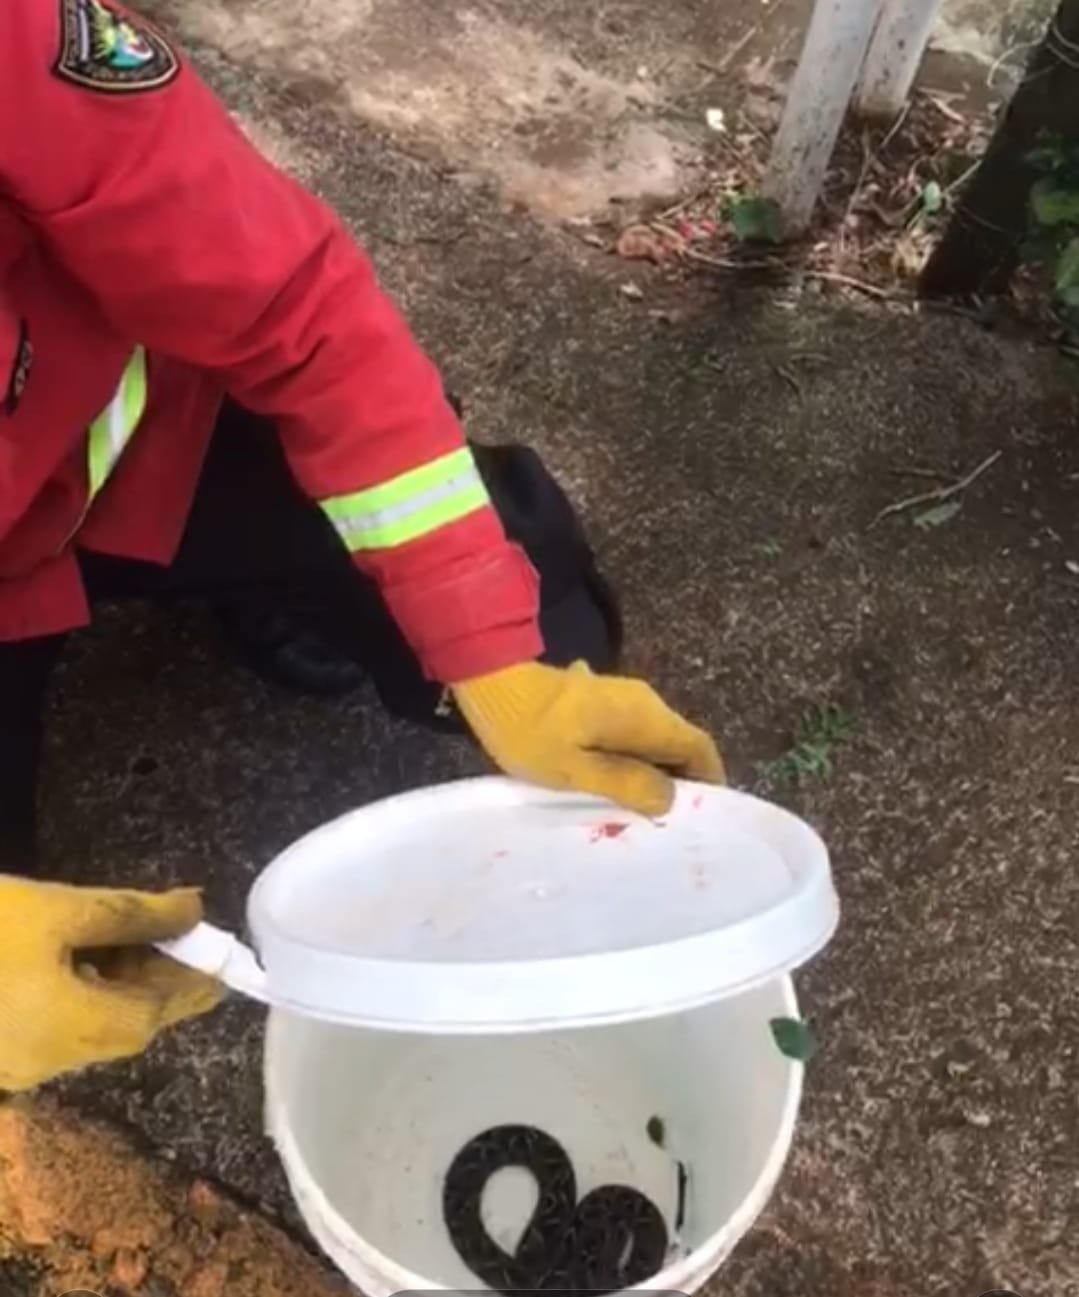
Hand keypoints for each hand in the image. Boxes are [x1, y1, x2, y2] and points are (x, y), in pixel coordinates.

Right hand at [0, 879, 222, 1091]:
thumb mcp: (62, 910)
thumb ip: (135, 914)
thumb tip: (194, 911)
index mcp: (76, 1032)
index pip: (157, 1011)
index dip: (193, 979)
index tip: (221, 955)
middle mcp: (51, 1062)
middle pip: (126, 1023)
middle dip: (160, 978)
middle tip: (184, 935)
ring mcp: (19, 1064)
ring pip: (92, 1026)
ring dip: (123, 984)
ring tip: (140, 935)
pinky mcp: (1, 1050)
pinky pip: (60, 1027)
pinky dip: (87, 993)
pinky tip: (87, 955)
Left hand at [453, 660, 723, 815]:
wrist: (489, 677)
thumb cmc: (529, 729)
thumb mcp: (574, 769)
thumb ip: (625, 784)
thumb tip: (670, 799)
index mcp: (646, 716)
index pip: (699, 747)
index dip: (709, 782)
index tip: (704, 817)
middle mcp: (643, 701)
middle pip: (678, 745)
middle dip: (679, 783)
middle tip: (666, 825)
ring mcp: (619, 697)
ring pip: (652, 740)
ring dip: (650, 772)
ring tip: (635, 812)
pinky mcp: (596, 699)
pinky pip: (627, 734)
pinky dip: (627, 758)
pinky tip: (606, 783)